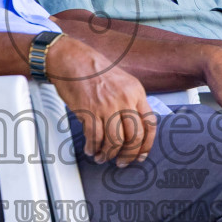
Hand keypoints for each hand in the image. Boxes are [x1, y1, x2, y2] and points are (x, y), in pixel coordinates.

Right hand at [47, 37, 156, 166]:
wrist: (72, 59)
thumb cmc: (94, 70)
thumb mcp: (123, 82)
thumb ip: (131, 102)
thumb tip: (134, 129)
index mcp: (136, 92)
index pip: (150, 124)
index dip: (147, 144)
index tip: (142, 154)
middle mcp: (124, 99)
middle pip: (134, 137)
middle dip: (128, 155)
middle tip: (123, 161)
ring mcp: (106, 106)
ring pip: (114, 141)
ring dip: (109, 154)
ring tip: (103, 157)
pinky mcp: (89, 111)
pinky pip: (94, 137)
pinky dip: (93, 148)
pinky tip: (91, 149)